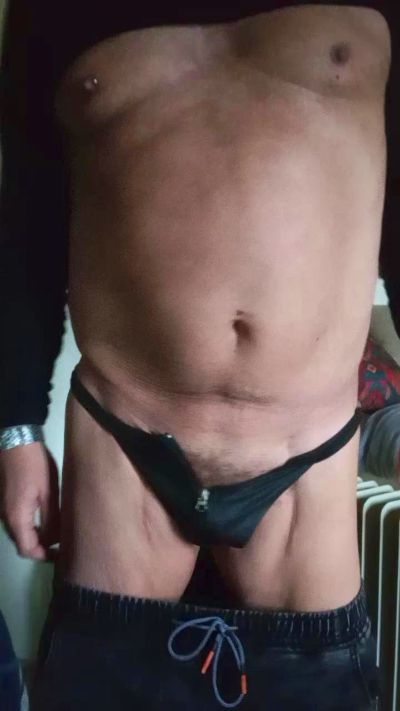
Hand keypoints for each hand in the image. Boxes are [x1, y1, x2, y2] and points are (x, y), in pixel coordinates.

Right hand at [0, 442, 59, 560]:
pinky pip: (17, 521)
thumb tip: (54, 540)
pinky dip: (30, 527)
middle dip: (40, 548)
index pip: (27, 550)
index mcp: (16, 519)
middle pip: (21, 543)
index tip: (61, 555)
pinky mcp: (5, 500)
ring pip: (19, 533)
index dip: (44, 556)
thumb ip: (51, 519)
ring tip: (56, 534)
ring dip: (35, 537)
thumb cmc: (35, 465)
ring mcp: (3, 509)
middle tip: (61, 546)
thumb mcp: (48, 493)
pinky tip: (45, 519)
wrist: (16, 440)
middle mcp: (6, 518)